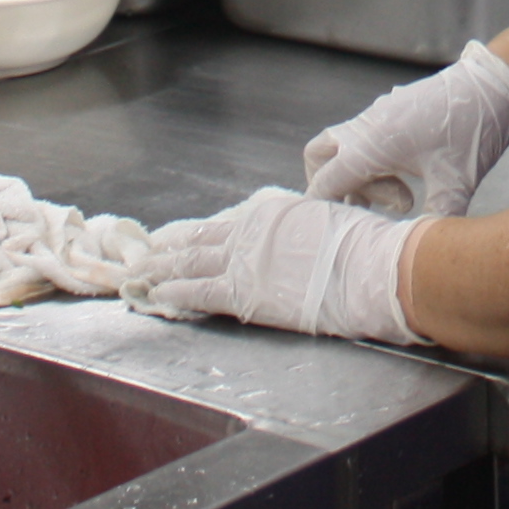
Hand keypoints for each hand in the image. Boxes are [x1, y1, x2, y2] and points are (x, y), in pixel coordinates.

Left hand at [133, 189, 423, 340]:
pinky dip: (174, 293)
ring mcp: (243, 261)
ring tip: (138, 275)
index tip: (179, 237)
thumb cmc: (363, 246)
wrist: (371, 267)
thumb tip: (299, 238)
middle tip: (143, 253)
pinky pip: (199, 292)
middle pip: (199, 241)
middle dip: (168, 249)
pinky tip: (156, 296)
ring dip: (160, 270)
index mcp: (272, 213)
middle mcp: (250, 231)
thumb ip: (301, 230)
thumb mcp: (327, 222)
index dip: (198, 233)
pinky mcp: (243, 292)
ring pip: (190, 263)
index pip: (224, 225)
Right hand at [305, 40, 508, 218]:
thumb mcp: (457, 183)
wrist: (495, 85)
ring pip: (344, 148)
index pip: (326, 181)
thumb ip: (436, 220)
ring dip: (361, 177)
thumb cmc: (474, 129)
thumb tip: (424, 254)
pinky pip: (364, 139)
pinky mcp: (392, 112)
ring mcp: (378, 115)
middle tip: (366, 210)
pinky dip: (372, 163)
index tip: (335, 233)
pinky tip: (407, 181)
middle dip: (332, 187)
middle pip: (320, 157)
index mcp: (373, 143)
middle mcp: (367, 126)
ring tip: (403, 199)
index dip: (324, 210)